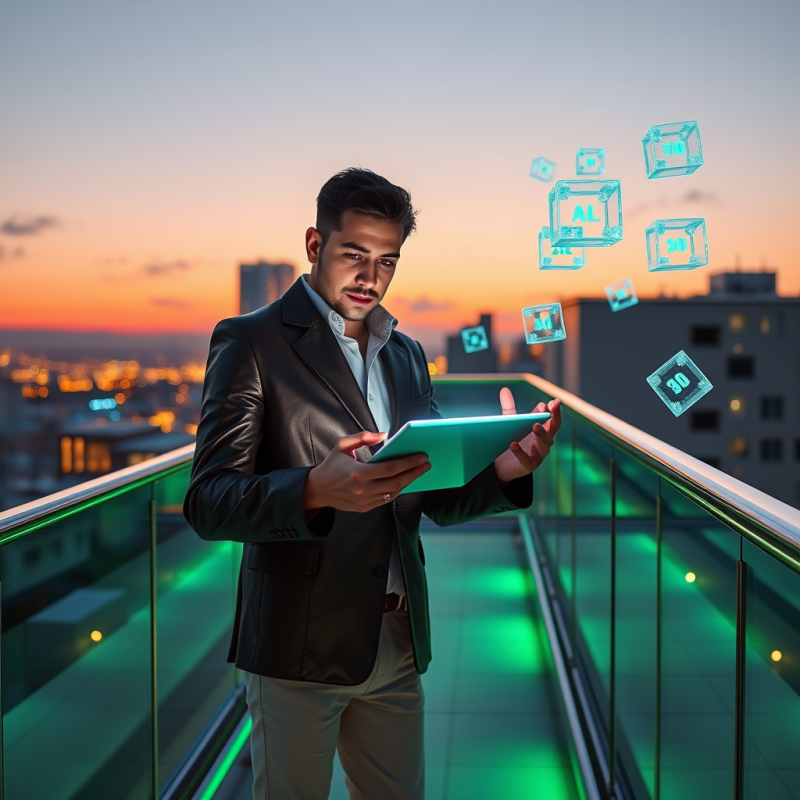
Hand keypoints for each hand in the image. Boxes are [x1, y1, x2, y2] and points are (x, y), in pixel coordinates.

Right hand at [303, 431, 431, 512]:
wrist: (318, 489)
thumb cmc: (331, 465)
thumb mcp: (342, 445)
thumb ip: (362, 437)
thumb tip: (383, 435)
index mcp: (358, 473)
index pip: (390, 468)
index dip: (408, 463)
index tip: (421, 457)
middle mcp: (362, 489)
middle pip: (396, 482)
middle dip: (414, 473)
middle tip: (426, 464)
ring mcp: (364, 501)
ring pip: (393, 493)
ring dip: (409, 482)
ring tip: (419, 472)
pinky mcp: (365, 508)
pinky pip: (386, 500)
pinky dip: (397, 490)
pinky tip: (405, 481)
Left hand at [493, 388, 561, 483]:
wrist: (502, 466)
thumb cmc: (512, 442)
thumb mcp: (511, 424)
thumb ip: (509, 408)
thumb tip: (505, 389)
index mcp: (542, 432)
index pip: (552, 421)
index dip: (554, 412)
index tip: (552, 402)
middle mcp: (543, 444)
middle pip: (552, 431)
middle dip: (553, 419)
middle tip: (548, 408)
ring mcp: (537, 456)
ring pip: (544, 446)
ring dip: (541, 435)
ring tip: (535, 425)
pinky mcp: (527, 467)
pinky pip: (527, 460)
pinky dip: (521, 452)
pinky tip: (513, 444)